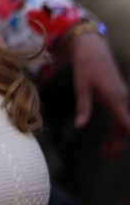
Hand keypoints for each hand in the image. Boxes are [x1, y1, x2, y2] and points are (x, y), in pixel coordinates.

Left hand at [68, 31, 129, 157]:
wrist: (92, 47)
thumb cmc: (85, 65)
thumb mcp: (81, 86)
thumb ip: (83, 107)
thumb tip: (79, 126)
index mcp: (113, 98)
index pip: (125, 122)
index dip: (128, 134)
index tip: (123, 149)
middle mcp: (121, 98)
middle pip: (123, 126)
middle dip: (117, 143)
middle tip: (107, 157)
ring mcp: (121, 96)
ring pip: (122, 121)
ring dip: (116, 137)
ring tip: (107, 152)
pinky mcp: (118, 94)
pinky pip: (120, 115)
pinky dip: (116, 128)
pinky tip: (110, 136)